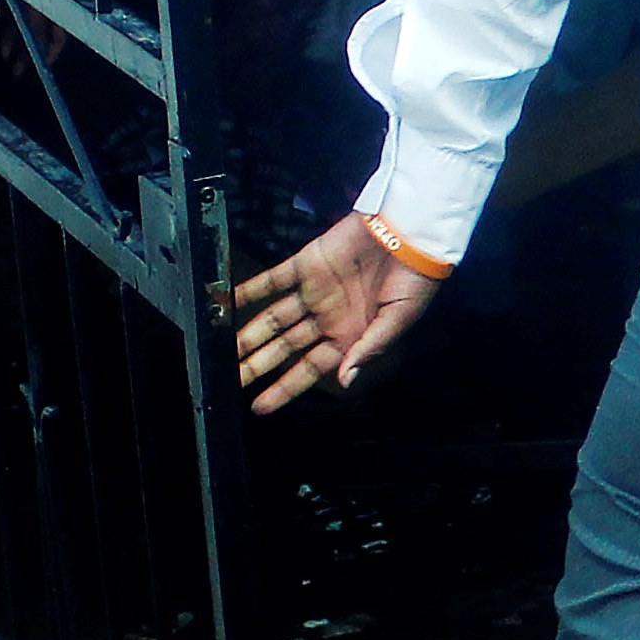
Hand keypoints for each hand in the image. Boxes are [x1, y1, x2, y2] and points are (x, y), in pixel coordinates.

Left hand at [231, 215, 443, 414]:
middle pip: (284, 347)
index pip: (310, 368)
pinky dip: (250, 289)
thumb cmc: (417, 280)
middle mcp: (328, 317)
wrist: (410, 234)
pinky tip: (229, 300)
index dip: (284, 388)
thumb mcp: (400, 319)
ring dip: (249, 334)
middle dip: (257, 365)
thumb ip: (370, 348)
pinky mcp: (307, 264)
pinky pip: (272, 280)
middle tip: (231, 380)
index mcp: (350, 335)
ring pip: (274, 318)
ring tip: (222, 349)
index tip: (260, 406)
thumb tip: (346, 380)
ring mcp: (315, 292)